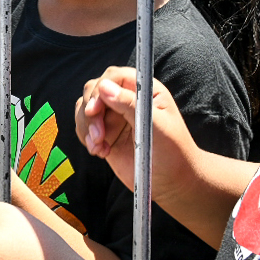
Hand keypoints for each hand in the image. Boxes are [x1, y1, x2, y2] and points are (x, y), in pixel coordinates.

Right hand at [75, 67, 197, 203]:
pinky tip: (100, 152)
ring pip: (85, 108)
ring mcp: (115, 116)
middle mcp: (127, 99)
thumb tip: (104, 87)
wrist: (173, 182)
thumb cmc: (174, 152)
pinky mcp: (106, 134)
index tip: (95, 110)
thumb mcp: (157, 126)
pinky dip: (86, 138)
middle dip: (90, 111)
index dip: (100, 90)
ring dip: (86, 127)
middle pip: (94, 90)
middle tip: (97, 136)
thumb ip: (131, 105)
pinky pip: (85, 127)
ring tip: (99, 147)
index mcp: (143, 91)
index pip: (114, 77)